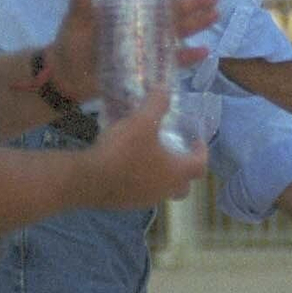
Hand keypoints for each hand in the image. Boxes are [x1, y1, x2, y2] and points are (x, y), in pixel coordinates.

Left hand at [15, 0, 217, 99]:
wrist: (66, 76)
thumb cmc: (70, 44)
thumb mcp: (74, 23)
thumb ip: (80, 5)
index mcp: (126, 8)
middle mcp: (140, 24)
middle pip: (171, 11)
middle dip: (193, 4)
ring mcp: (145, 44)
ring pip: (176, 32)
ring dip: (196, 24)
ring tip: (214, 16)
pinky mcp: (147, 66)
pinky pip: (171, 61)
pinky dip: (187, 57)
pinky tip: (203, 52)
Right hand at [88, 88, 206, 206]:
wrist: (89, 179)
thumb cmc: (123, 151)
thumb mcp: (142, 120)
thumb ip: (157, 103)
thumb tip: (165, 88)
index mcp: (176, 172)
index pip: (200, 165)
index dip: (202, 151)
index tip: (197, 141)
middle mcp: (164, 190)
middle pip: (184, 186)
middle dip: (184, 171)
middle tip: (177, 154)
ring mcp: (145, 201)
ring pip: (161, 191)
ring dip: (161, 177)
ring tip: (150, 157)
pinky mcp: (126, 204)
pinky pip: (141, 193)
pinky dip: (141, 181)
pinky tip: (127, 167)